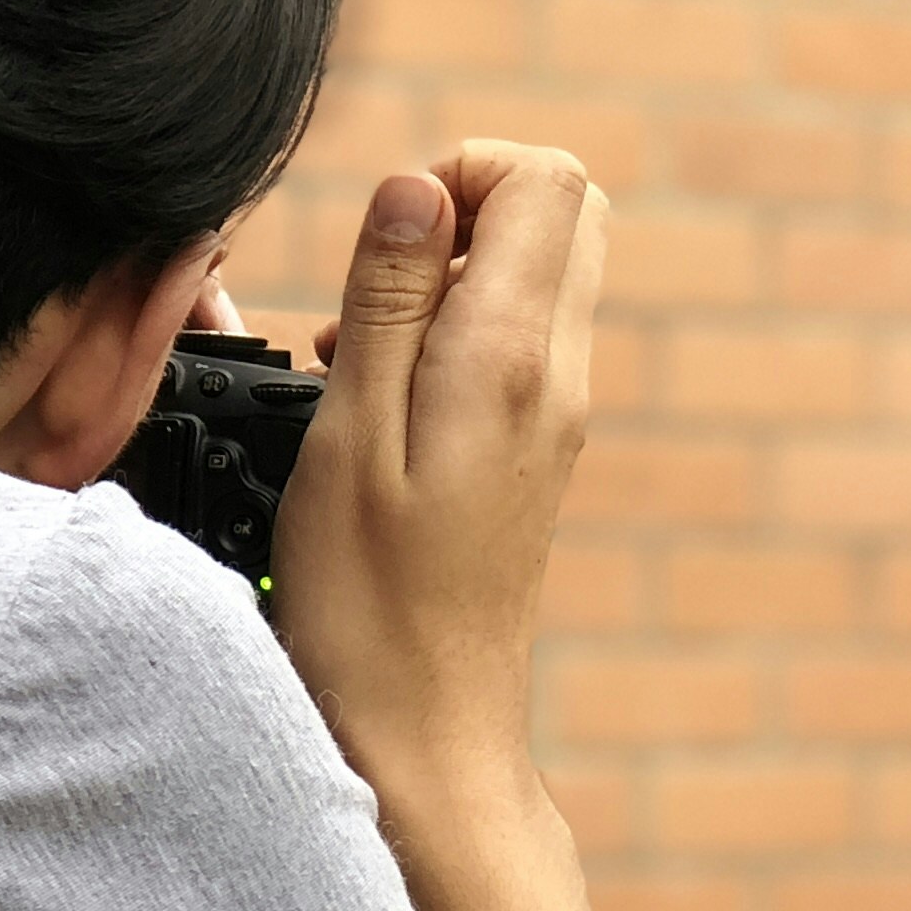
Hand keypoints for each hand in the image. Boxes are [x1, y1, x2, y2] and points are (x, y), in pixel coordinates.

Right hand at [281, 143, 610, 819]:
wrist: (425, 738)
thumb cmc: (368, 610)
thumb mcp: (349, 436)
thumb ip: (385, 298)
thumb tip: (419, 185)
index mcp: (510, 358)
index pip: (545, 179)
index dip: (459, 172)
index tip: (383, 238)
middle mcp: (554, 380)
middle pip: (561, 213)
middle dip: (463, 209)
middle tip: (375, 281)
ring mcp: (554, 420)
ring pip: (537, 279)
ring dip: (446, 279)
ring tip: (358, 355)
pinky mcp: (535, 458)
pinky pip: (512, 348)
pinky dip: (447, 339)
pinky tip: (375, 404)